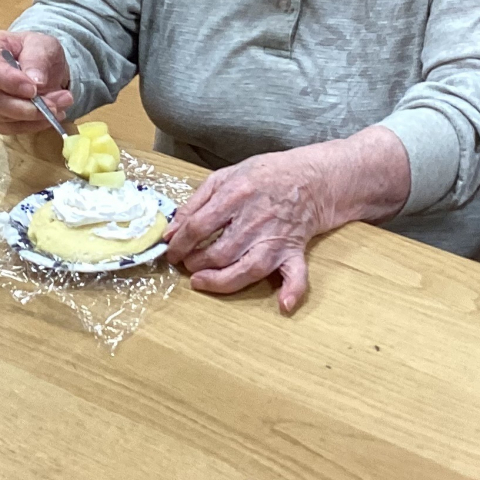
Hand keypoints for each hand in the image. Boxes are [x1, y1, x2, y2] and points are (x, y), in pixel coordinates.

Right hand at [0, 30, 72, 134]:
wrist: (39, 64)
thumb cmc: (37, 50)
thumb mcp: (44, 45)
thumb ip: (38, 59)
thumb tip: (36, 81)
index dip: (9, 81)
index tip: (34, 89)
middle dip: (25, 106)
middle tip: (54, 106)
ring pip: (0, 116)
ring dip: (32, 117)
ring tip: (59, 108)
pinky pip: (7, 127)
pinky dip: (30, 126)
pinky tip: (48, 119)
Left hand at [165, 149, 339, 315]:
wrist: (309, 177)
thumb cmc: (263, 175)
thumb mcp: (223, 177)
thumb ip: (194, 203)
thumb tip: (170, 232)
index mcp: (235, 195)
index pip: (198, 227)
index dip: (179, 243)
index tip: (172, 251)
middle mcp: (255, 220)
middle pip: (219, 252)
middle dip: (196, 263)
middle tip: (188, 263)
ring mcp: (275, 238)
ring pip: (247, 269)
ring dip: (221, 281)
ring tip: (202, 280)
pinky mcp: (293, 251)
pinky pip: (297, 274)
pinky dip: (293, 290)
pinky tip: (283, 304)